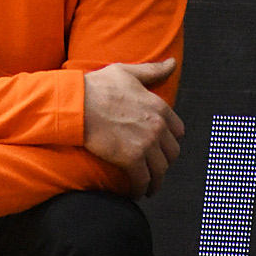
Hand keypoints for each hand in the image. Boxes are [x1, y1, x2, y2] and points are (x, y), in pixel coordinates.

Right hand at [83, 59, 183, 198]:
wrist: (78, 103)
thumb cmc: (98, 85)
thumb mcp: (127, 72)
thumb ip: (152, 71)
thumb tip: (172, 63)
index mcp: (158, 106)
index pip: (178, 130)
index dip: (170, 139)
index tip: (163, 145)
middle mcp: (156, 126)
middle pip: (172, 153)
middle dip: (164, 161)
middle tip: (154, 166)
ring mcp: (146, 144)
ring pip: (160, 170)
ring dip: (155, 181)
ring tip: (148, 186)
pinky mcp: (131, 160)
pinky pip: (143, 181)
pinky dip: (140, 189)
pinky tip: (135, 192)